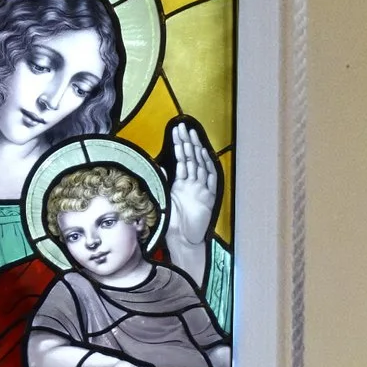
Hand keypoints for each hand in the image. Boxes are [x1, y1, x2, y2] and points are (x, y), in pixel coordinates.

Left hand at [164, 118, 221, 271]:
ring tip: (191, 135)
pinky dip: (208, 166)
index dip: (180, 144)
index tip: (176, 130)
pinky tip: (204, 153)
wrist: (181, 241)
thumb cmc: (170, 224)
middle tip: (184, 126)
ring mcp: (202, 191)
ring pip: (200, 165)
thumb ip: (160, 182)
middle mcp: (193, 185)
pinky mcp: (209, 199)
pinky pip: (210, 179)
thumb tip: (156, 166)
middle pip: (192, 159)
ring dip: (196, 150)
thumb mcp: (162, 199)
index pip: (182, 159)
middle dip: (188, 142)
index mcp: (181, 184)